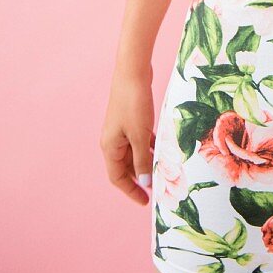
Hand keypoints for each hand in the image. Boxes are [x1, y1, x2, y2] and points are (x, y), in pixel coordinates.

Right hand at [100, 64, 155, 205]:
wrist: (133, 71)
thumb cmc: (134, 103)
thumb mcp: (140, 135)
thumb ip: (142, 160)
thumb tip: (144, 183)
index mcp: (109, 147)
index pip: (117, 177)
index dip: (130, 191)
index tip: (145, 202)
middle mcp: (112, 140)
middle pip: (125, 166)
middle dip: (141, 177)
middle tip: (159, 187)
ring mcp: (120, 129)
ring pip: (133, 152)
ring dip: (146, 161)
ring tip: (163, 170)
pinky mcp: (130, 118)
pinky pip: (138, 140)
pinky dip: (148, 147)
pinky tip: (161, 148)